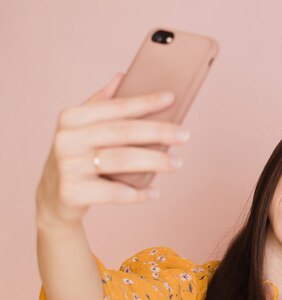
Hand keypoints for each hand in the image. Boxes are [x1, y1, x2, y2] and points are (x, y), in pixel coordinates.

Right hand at [35, 72, 189, 228]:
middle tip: (185, 135)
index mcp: (71, 118)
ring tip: (177, 163)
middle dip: (158, 132)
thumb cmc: (77, 158)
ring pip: (122, 160)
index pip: (115, 107)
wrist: (53, 198)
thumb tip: (123, 75)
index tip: (172, 99)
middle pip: (123, 132)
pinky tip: (155, 192)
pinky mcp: (72, 192)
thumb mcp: (82, 129)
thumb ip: (101, 103)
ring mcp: (68, 166)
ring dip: (155, 161)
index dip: (145, 102)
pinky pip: (115, 191)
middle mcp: (67, 139)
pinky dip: (138, 193)